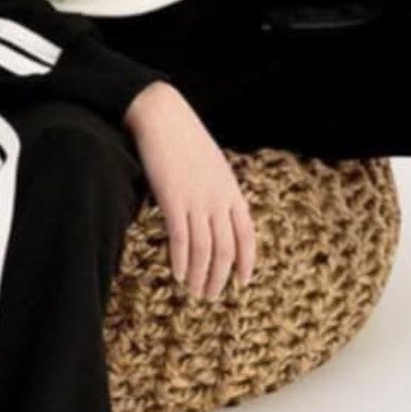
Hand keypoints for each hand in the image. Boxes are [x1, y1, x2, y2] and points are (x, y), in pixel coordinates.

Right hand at [125, 82, 256, 299]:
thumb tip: (213, 216)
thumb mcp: (211, 166)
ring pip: (204, 249)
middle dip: (220, 276)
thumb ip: (216, 191)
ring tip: (195, 291)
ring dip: (200, 275)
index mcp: (231, 190)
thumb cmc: (184, 140)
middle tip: (210, 295)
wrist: (163, 116)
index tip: (243, 282)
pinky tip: (178, 274)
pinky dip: (181, 260)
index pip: (247, 234)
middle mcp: (218, 199)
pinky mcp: (173, 199)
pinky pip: (181, 238)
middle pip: (226, 248)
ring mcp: (197, 199)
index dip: (247, 261)